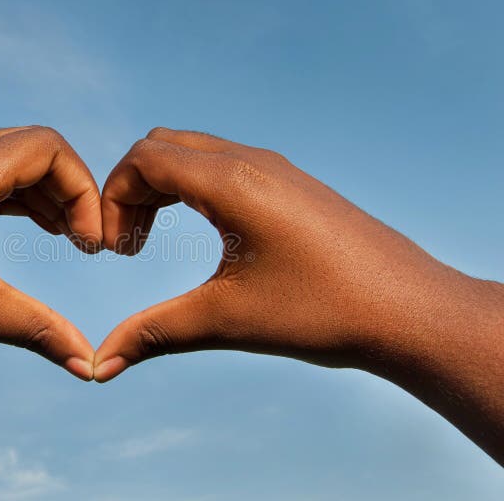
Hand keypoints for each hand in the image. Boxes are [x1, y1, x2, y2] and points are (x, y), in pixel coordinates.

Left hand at [0, 126, 100, 434]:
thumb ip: (40, 330)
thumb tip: (90, 365)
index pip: (51, 149)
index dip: (85, 192)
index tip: (91, 245)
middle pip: (36, 150)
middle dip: (71, 193)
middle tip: (85, 244)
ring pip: (11, 163)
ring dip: (46, 196)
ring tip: (67, 241)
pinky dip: (18, 200)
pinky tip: (34, 231)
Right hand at [93, 127, 503, 462]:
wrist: (410, 311)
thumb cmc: (324, 311)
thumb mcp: (227, 320)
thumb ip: (154, 333)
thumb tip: (101, 365)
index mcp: (232, 183)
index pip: (144, 160)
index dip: (112, 199)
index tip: (111, 250)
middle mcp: (252, 163)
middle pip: (163, 147)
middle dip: (131, 189)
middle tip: (127, 244)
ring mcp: (276, 169)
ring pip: (194, 153)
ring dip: (161, 188)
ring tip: (152, 238)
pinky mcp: (292, 184)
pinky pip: (225, 166)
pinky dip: (192, 189)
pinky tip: (202, 233)